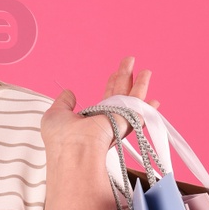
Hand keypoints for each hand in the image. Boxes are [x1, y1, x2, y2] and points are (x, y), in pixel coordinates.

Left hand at [40, 55, 160, 155]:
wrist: (74, 149)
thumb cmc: (61, 137)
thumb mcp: (56, 114)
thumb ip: (63, 102)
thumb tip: (69, 93)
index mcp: (91, 121)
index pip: (105, 100)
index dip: (110, 85)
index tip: (114, 73)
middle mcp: (106, 122)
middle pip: (119, 95)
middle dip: (125, 77)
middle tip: (129, 60)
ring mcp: (117, 122)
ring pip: (130, 99)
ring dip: (139, 83)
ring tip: (146, 70)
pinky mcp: (126, 120)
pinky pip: (137, 106)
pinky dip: (144, 97)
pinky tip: (153, 94)